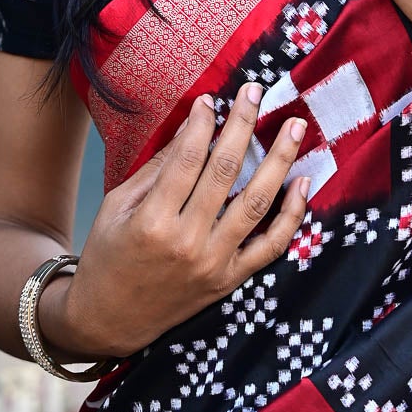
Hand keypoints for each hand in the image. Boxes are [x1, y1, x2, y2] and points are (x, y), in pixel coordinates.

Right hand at [44, 85, 310, 359]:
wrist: (109, 320)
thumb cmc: (108, 255)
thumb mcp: (118, 205)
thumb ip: (157, 167)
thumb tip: (193, 124)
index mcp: (152, 220)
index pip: (187, 158)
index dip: (203, 123)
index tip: (212, 99)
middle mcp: (187, 242)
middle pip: (225, 171)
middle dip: (244, 124)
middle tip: (257, 91)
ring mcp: (213, 263)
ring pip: (256, 203)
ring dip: (280, 160)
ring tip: (296, 126)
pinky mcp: (229, 279)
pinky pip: (270, 246)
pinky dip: (292, 215)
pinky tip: (303, 182)